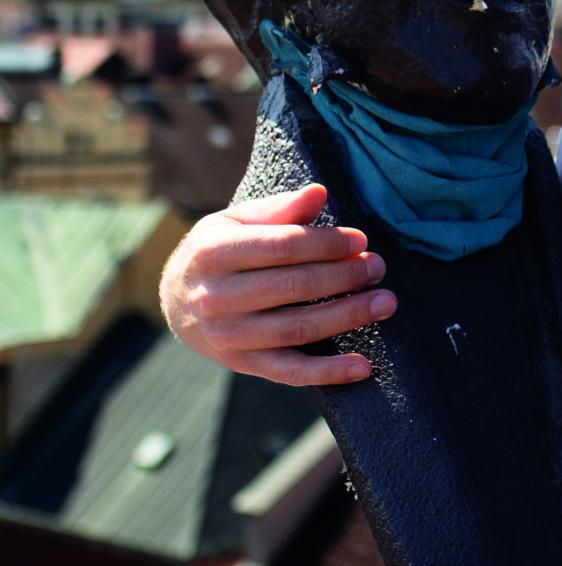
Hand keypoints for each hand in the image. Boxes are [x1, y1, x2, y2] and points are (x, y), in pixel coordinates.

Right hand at [159, 183, 397, 385]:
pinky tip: (363, 366)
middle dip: (344, 275)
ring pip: (299, 328)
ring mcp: (230, 336)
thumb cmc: (215, 254)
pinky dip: (329, 372)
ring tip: (384, 303)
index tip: (359, 240)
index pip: (283, 246)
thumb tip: (319, 193)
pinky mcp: (243, 365)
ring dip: (348, 316)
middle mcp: (217, 297)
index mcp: (214, 253)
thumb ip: (278, 210)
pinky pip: (291, 372)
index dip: (327, 243)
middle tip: (377, 267)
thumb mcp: (234, 222)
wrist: (174, 301)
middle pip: (295, 286)